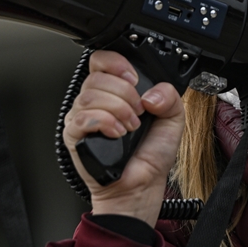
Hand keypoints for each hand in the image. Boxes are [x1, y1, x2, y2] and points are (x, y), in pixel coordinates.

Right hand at [63, 50, 184, 226]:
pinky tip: (117, 133)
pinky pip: (82, 118)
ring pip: (89, 95)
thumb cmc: (150, 155)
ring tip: (130, 126)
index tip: (134, 79)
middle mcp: (95, 101)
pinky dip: (104, 122)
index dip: (116, 63)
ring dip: (117, 109)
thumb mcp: (173, 119)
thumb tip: (152, 93)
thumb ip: (170, 96)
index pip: (101, 60)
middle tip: (138, 112)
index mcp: (114, 91)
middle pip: (96, 77)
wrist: (141, 186)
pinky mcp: (74, 136)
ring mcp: (82, 118)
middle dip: (124, 93)